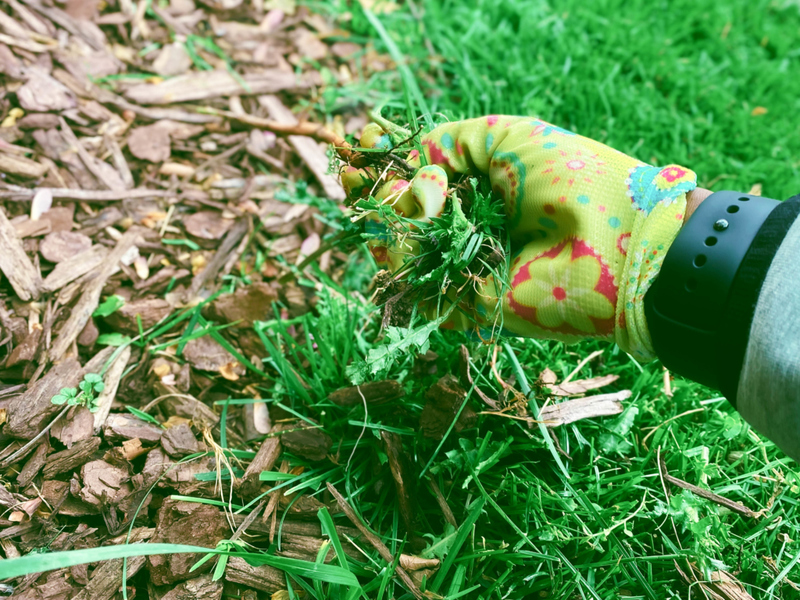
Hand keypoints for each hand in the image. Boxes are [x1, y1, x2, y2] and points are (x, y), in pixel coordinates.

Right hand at [342, 116, 697, 360]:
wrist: (621, 246)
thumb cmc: (572, 179)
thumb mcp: (509, 137)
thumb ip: (451, 143)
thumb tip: (405, 166)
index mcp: (478, 184)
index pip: (414, 176)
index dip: (382, 165)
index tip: (361, 152)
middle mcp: (467, 225)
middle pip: (397, 216)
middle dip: (372, 197)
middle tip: (355, 184)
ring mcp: (464, 264)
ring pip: (398, 252)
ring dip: (384, 229)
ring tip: (395, 210)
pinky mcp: (467, 302)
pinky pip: (416, 289)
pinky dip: (400, 265)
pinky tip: (404, 241)